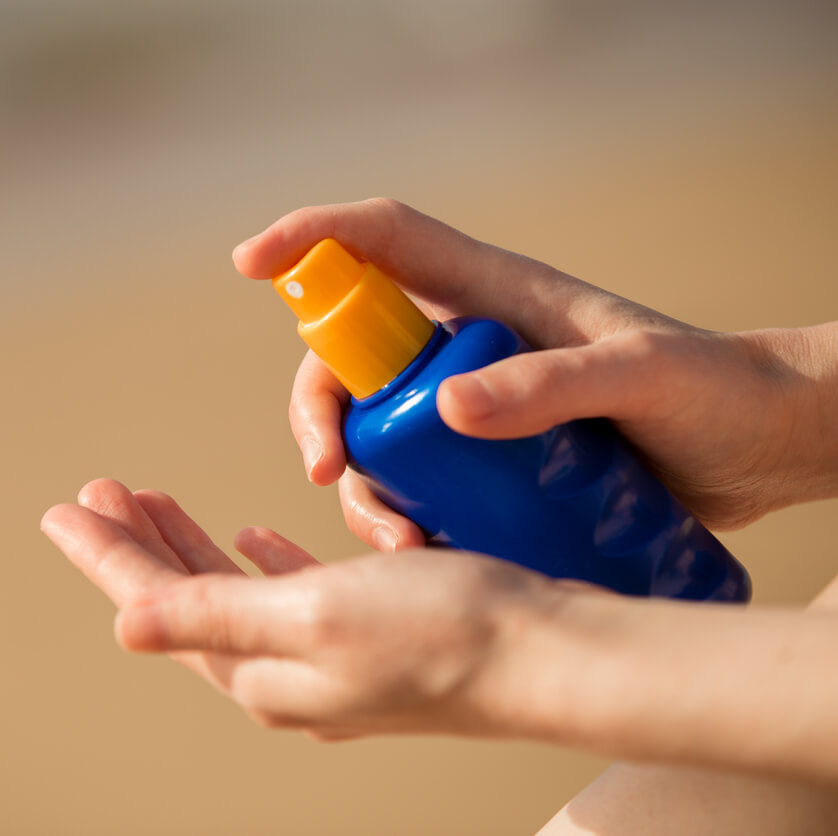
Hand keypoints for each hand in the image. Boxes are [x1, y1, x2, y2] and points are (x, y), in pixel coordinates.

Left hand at [40, 478, 557, 739]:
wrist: (549, 654)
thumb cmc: (441, 629)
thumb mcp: (313, 615)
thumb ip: (213, 617)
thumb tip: (122, 625)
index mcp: (258, 672)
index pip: (154, 604)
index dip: (106, 553)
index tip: (62, 506)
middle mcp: (282, 675)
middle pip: (183, 599)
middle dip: (137, 544)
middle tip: (101, 490)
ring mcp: (324, 659)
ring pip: (230, 592)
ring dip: (190, 544)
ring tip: (156, 502)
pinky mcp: (365, 637)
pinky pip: (288, 593)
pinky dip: (259, 560)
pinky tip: (253, 537)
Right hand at [235, 198, 837, 536]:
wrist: (761, 449)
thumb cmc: (713, 392)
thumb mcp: (640, 381)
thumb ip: (551, 385)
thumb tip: (447, 406)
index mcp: (491, 293)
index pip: (381, 240)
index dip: (310, 239)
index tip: (249, 262)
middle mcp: (464, 344)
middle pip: (349, 353)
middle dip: (318, 407)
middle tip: (327, 468)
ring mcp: (471, 404)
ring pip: (370, 430)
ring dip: (361, 484)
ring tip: (400, 542)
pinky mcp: (483, 462)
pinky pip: (411, 483)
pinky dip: (398, 520)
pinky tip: (425, 556)